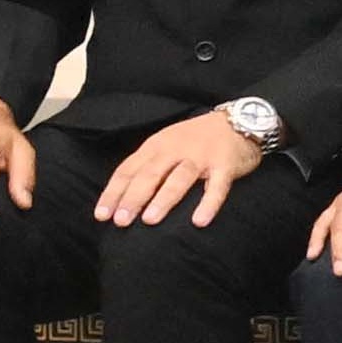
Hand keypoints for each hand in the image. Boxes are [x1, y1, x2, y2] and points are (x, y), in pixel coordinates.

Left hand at [93, 111, 265, 226]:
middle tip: (121, 221)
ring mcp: (201, 156)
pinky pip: (217, 187)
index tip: (102, 215)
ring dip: (164, 199)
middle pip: (150, 174)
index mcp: (156, 146)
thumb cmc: (197, 140)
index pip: (129, 170)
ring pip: (179, 178)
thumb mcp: (167, 145)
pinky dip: (208, 203)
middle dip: (134, 198)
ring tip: (150, 220)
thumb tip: (122, 198)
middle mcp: (176, 149)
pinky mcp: (226, 165)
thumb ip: (148, 166)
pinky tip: (199, 221)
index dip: (114, 192)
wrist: (240, 121)